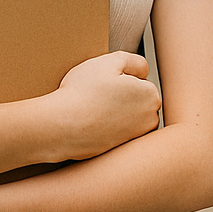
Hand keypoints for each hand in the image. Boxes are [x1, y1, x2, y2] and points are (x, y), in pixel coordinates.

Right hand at [45, 51, 160, 160]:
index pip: (141, 80)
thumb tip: (143, 72)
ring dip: (116, 112)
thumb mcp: (109, 61)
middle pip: (137, 99)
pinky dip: (108, 127)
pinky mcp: (122, 150)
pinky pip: (117, 132)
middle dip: (123, 96)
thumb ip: (134, 61)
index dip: (121, 77)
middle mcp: (150, 119)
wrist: (62, 126)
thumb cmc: (83, 93)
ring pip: (128, 116)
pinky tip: (92, 123)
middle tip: (99, 95)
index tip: (105, 82)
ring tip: (95, 108)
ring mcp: (136, 137)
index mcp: (150, 96)